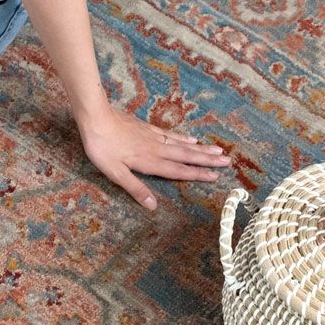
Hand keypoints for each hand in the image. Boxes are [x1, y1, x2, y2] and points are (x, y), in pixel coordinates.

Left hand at [77, 104, 230, 209]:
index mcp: (150, 162)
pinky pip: (171, 134)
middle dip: (207, 160)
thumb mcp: (116, 173)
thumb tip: (153, 206)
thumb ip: (136, 188)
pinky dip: (183, 138)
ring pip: (182, 144)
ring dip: (200, 149)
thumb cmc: (102, 148)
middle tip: (227, 161)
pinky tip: (192, 139)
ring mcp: (153, 137)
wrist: (96, 118)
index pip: (178, 170)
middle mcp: (156, 149)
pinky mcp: (146, 128)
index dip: (197, 174)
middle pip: (186, 156)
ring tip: (217, 150)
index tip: (216, 177)